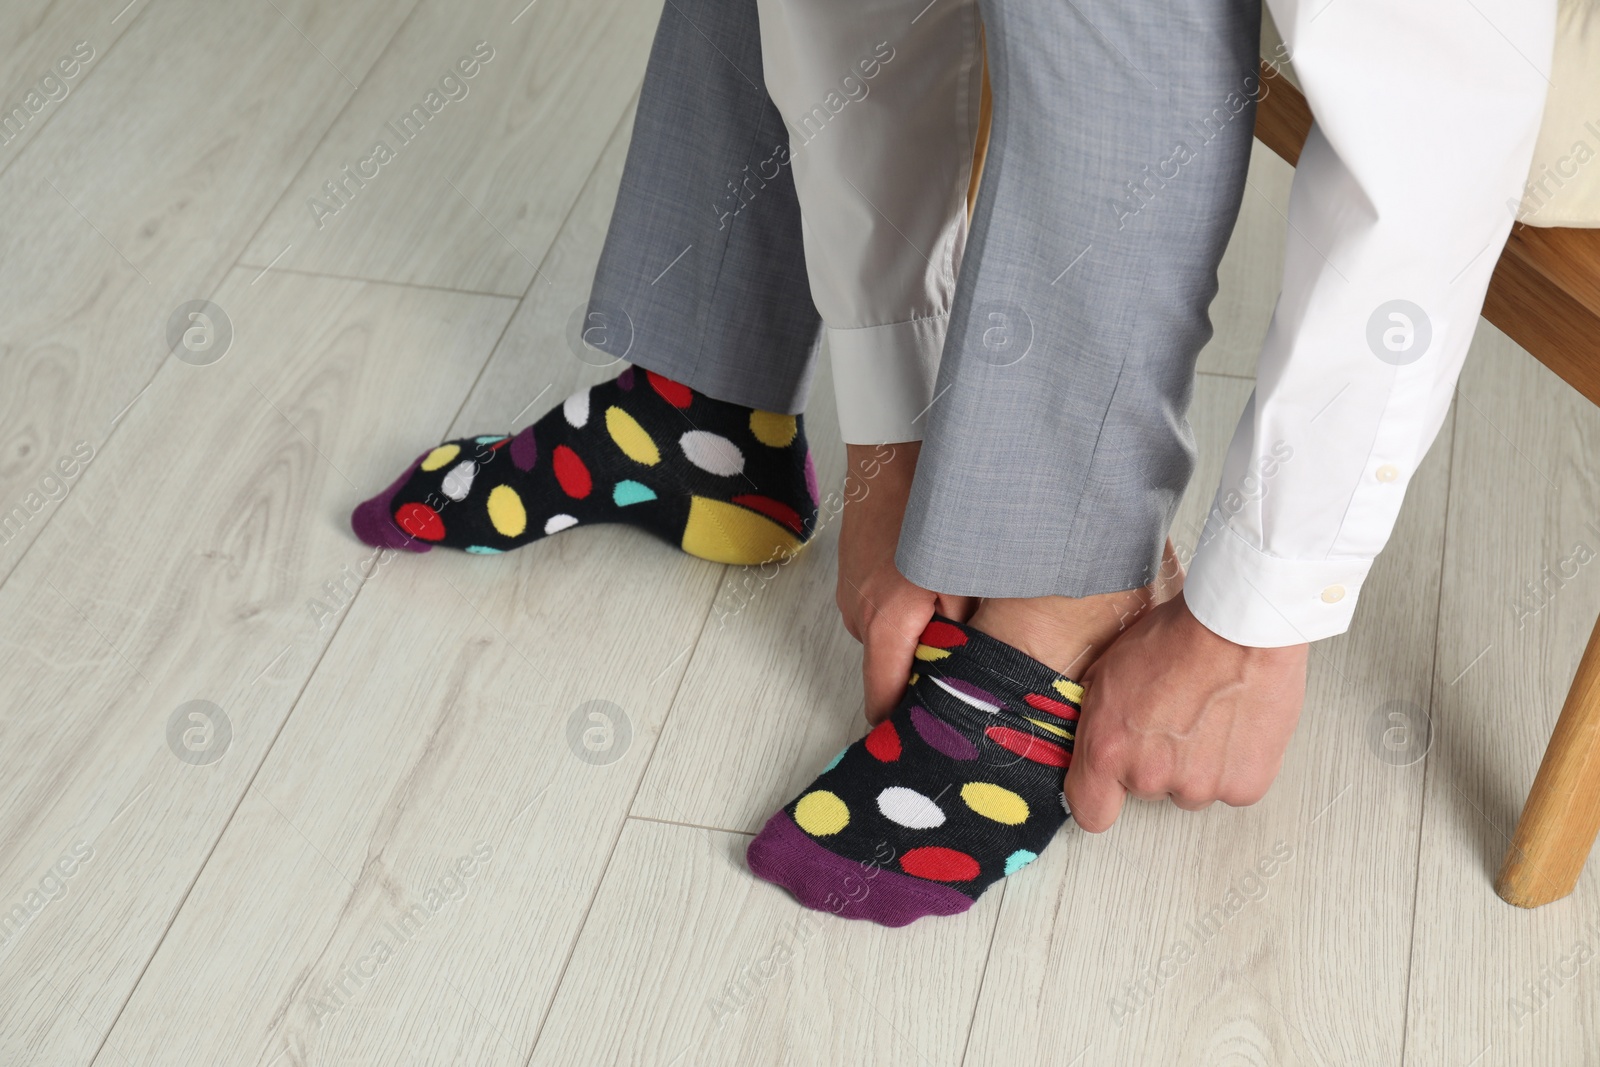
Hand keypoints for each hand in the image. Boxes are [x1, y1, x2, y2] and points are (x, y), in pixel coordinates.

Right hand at [836, 442, 976, 722]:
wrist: (894, 439)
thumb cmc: (934, 500)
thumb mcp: (974, 571)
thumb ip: (972, 632)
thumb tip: (981, 679)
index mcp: (886, 618)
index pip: (885, 699)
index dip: (911, 727)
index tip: (937, 746)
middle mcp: (859, 612)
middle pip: (893, 671)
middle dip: (927, 677)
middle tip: (972, 681)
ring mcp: (852, 593)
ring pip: (892, 639)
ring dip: (922, 637)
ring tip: (960, 617)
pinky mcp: (855, 575)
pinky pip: (885, 610)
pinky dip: (910, 611)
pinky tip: (938, 586)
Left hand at [1064, 593, 1307, 830]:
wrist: (1239, 626)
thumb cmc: (1177, 636)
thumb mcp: (1107, 670)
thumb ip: (1097, 719)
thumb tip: (1091, 741)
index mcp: (1107, 751)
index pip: (1091, 812)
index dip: (1100, 797)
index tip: (1109, 787)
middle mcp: (1150, 776)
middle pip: (1147, 790)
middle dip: (1156, 762)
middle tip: (1173, 719)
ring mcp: (1200, 786)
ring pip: (1192, 788)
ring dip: (1197, 764)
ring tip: (1208, 716)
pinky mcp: (1244, 786)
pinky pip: (1232, 786)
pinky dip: (1234, 763)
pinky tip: (1234, 724)